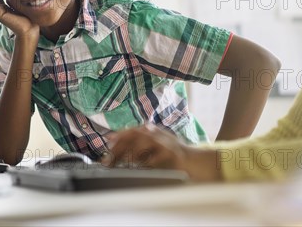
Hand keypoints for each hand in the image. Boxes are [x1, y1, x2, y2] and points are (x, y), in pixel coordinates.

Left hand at [101, 124, 219, 180]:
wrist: (194, 161)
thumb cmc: (171, 155)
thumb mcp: (154, 145)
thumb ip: (137, 143)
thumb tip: (114, 144)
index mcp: (151, 131)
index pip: (131, 131)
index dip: (118, 138)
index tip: (107, 146)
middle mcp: (157, 134)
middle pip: (133, 137)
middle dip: (119, 149)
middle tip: (108, 161)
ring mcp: (165, 143)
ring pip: (142, 145)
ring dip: (128, 155)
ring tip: (119, 165)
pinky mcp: (171, 154)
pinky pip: (154, 159)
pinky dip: (144, 164)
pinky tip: (137, 169)